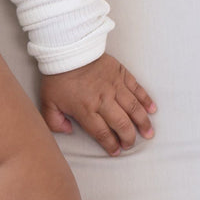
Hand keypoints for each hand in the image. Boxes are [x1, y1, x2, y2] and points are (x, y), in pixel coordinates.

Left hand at [40, 54, 156, 156]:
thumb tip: (68, 131)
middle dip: (129, 138)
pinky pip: (138, 89)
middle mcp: (104, 100)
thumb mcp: (47, 101)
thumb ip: (54, 121)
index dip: (111, 145)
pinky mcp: (121, 74)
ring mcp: (115, 86)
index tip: (116, 151)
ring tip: (148, 133)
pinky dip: (146, 100)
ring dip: (143, 123)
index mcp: (86, 109)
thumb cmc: (57, 76)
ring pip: (134, 109)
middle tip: (130, 144)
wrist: (67, 49)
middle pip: (122, 124)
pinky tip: (152, 109)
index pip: (102, 133)